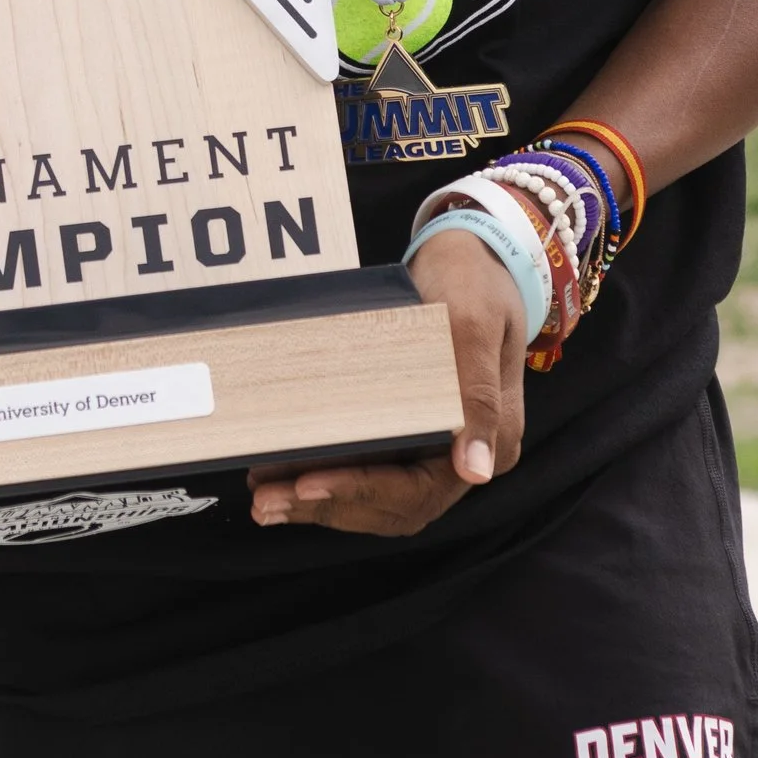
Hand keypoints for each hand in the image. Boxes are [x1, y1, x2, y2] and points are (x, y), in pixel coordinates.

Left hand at [247, 220, 529, 536]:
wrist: (473, 252)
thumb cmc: (472, 279)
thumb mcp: (472, 324)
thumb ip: (476, 395)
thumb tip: (475, 471)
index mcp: (491, 438)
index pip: (420, 490)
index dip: (361, 492)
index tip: (307, 484)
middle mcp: (466, 455)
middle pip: (394, 505)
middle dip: (329, 505)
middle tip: (267, 501)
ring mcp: (441, 449)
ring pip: (378, 500)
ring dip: (321, 503)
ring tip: (265, 498)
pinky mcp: (414, 435)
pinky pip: (371, 473)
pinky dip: (329, 480)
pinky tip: (285, 477)